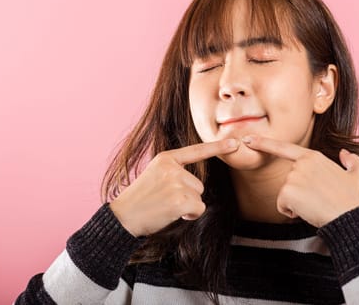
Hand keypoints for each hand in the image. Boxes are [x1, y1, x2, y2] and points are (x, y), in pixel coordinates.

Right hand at [109, 138, 239, 236]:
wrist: (123, 216)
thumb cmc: (140, 199)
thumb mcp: (154, 175)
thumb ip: (173, 172)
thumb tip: (196, 184)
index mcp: (165, 158)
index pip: (196, 151)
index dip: (217, 147)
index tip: (235, 143)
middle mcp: (172, 168)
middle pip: (198, 184)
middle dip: (187, 196)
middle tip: (164, 200)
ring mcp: (176, 183)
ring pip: (198, 197)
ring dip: (187, 206)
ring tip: (165, 207)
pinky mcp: (180, 200)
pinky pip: (198, 209)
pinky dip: (189, 216)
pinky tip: (171, 214)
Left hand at [241, 135, 358, 227]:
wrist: (348, 217)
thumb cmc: (353, 199)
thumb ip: (353, 161)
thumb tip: (345, 153)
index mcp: (313, 157)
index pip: (284, 148)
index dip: (264, 143)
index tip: (248, 139)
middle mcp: (301, 164)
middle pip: (288, 181)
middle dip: (299, 193)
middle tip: (318, 199)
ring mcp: (293, 177)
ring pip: (285, 194)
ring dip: (296, 203)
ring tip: (315, 205)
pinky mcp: (287, 192)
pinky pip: (282, 205)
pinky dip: (291, 212)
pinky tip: (307, 211)